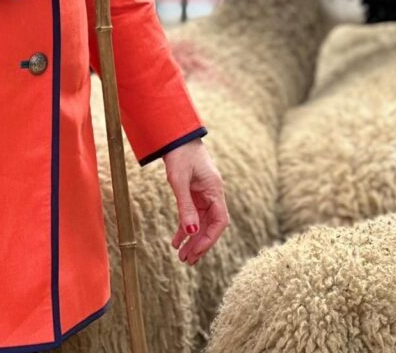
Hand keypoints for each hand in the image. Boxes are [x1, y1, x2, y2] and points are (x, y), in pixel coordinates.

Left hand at [163, 140, 228, 265]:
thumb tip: (191, 232)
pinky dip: (185, 227)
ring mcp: (203, 193)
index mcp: (215, 190)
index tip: (197, 251)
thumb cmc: (180, 154)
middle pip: (210, 225)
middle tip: (187, 261)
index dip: (210, 238)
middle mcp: (212, 194)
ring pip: (201, 222)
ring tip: (181, 256)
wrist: (175, 135)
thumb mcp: (179, 181)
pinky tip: (176, 240)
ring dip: (192, 239)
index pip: (220, 221)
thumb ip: (185, 206)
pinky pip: (192, 214)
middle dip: (200, 244)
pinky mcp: (194, 192)